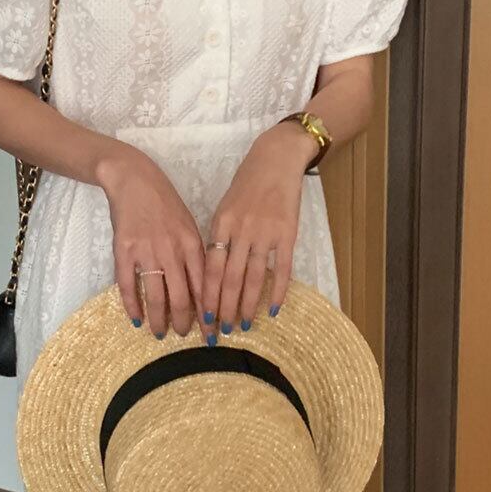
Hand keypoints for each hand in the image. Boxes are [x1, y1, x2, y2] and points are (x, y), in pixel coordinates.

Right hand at [98, 144, 208, 340]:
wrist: (135, 180)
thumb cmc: (166, 203)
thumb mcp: (189, 225)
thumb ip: (196, 256)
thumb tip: (204, 290)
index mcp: (192, 244)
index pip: (204, 287)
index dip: (208, 314)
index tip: (212, 333)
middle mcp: (172, 250)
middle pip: (180, 298)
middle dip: (184, 323)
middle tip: (184, 336)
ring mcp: (146, 252)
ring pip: (155, 297)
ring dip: (159, 320)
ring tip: (160, 333)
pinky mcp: (123, 251)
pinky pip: (128, 286)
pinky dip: (132, 306)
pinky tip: (137, 319)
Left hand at [202, 122, 317, 333]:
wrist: (275, 160)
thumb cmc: (247, 183)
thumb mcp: (225, 207)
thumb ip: (219, 236)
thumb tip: (212, 271)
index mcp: (220, 223)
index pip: (210, 268)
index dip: (206, 295)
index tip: (202, 318)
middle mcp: (240, 230)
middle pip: (229, 278)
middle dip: (224, 308)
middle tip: (221, 332)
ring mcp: (265, 232)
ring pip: (253, 277)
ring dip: (247, 304)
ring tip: (244, 325)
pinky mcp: (287, 233)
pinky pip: (281, 268)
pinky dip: (277, 290)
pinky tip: (272, 309)